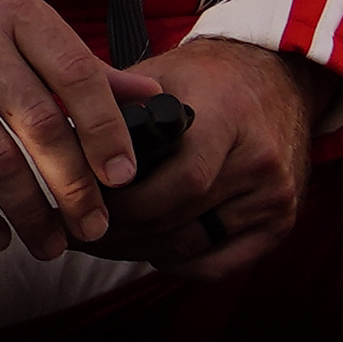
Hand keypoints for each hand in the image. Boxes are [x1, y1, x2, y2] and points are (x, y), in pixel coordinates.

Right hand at [0, 0, 142, 257]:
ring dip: (28, 212)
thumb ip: (79, 63)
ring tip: (50, 244)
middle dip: (74, 186)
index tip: (123, 176)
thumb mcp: (16, 20)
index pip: (76, 75)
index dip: (107, 129)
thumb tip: (149, 98)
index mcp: (15, 12)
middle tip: (94, 226)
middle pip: (40, 125)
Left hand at [95, 37, 327, 279]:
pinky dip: (175, 263)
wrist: (277, 79)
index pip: (179, 182)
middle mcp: (260, 161)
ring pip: (190, 247)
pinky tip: (145, 247)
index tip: (80, 203)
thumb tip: (61, 150)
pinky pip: (217, 265)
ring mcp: (276, 196)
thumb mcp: (161, 76)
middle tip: (75, 230)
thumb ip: (117, 110)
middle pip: (177, 220)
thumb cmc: (207, 79)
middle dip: (117, 231)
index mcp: (230, 119)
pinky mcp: (282, 222)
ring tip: (99, 240)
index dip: (124, 203)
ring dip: (136, 250)